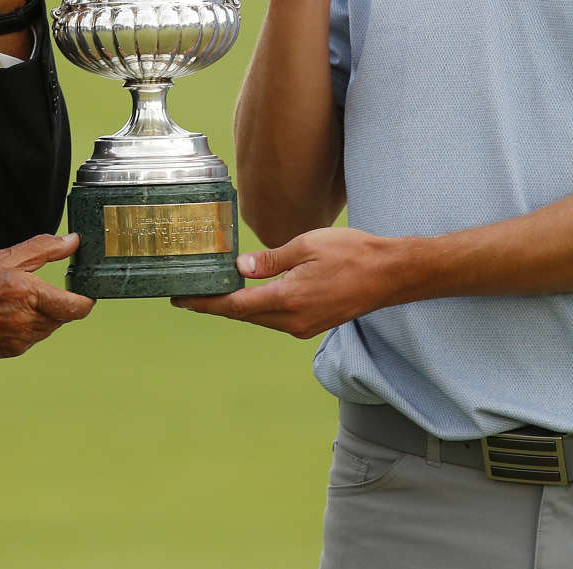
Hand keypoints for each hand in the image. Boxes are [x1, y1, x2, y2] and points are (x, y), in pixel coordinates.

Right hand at [0, 233, 94, 357]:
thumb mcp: (5, 256)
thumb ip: (43, 249)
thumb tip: (73, 241)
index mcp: (29, 295)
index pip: (76, 307)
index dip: (86, 300)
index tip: (86, 290)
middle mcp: (26, 323)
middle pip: (61, 318)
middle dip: (58, 303)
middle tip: (40, 288)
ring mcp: (16, 341)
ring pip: (46, 329)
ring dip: (42, 316)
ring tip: (17, 299)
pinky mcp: (6, 351)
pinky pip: (28, 339)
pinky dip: (26, 327)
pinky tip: (6, 313)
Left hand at [171, 227, 398, 338]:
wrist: (390, 274)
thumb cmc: (353, 253)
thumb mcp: (307, 245)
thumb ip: (271, 259)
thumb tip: (240, 266)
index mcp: (289, 299)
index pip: (236, 305)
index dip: (206, 304)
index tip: (181, 300)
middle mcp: (293, 320)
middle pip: (243, 315)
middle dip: (214, 305)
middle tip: (187, 294)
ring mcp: (303, 326)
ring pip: (259, 318)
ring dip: (235, 307)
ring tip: (210, 293)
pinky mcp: (312, 324)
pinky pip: (275, 318)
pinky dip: (256, 307)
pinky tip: (247, 295)